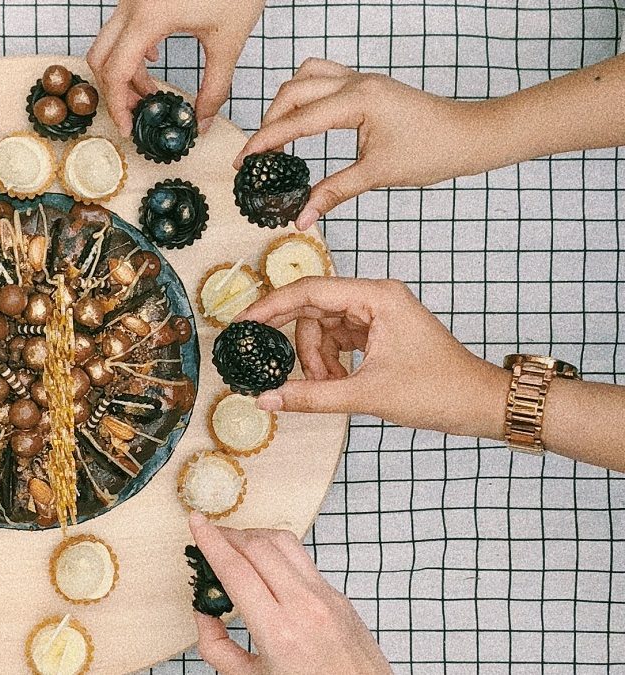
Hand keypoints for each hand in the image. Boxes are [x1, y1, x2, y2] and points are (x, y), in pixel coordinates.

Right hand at [87, 0, 264, 135]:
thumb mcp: (229, 42)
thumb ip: (215, 88)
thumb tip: (203, 122)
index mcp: (149, 17)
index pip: (115, 72)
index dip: (117, 106)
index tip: (128, 127)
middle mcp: (132, 4)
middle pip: (101, 58)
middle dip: (116, 91)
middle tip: (138, 111)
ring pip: (107, 43)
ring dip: (123, 71)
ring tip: (149, 91)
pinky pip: (120, 27)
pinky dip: (129, 50)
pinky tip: (152, 58)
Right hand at [189, 513, 390, 674]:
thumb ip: (218, 648)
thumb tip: (204, 613)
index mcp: (279, 632)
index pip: (236, 570)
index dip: (211, 542)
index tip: (196, 524)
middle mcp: (305, 607)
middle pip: (259, 547)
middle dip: (229, 535)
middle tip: (210, 536)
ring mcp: (327, 597)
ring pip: (284, 542)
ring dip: (254, 536)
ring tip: (236, 544)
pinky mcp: (338, 596)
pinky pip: (303, 560)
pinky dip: (277, 552)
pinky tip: (266, 565)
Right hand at [235, 58, 491, 228]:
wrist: (471, 136)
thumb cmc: (434, 151)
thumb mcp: (378, 175)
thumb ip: (333, 192)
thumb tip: (301, 217)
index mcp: (358, 101)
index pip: (297, 120)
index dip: (265, 141)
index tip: (243, 160)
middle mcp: (357, 83)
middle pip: (293, 91)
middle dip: (269, 121)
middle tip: (258, 155)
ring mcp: (362, 80)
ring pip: (306, 76)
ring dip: (285, 102)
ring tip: (277, 134)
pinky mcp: (367, 85)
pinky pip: (324, 78)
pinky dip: (305, 95)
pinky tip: (304, 120)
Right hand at [235, 276, 509, 438]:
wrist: (482, 405)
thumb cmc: (439, 391)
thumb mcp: (368, 395)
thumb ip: (312, 396)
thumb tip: (266, 398)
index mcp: (377, 297)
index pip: (310, 290)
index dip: (272, 306)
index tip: (243, 323)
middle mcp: (376, 298)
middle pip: (314, 310)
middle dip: (300, 345)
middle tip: (281, 370)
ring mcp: (379, 315)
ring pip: (324, 328)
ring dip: (316, 359)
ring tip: (326, 387)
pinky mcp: (381, 333)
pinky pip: (339, 340)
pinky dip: (330, 362)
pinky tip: (334, 384)